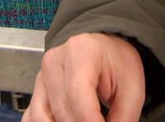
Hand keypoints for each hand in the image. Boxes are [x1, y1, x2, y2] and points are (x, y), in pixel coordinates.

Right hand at [26, 33, 143, 121]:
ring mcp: (42, 76)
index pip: (78, 94)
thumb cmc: (116, 62)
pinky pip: (32, 116)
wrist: (104, 50)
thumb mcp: (132, 87)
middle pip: (62, 109)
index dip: (89, 121)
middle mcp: (55, 61)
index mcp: (80, 51)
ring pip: (41, 116)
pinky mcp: (38, 90)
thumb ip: (124, 117)